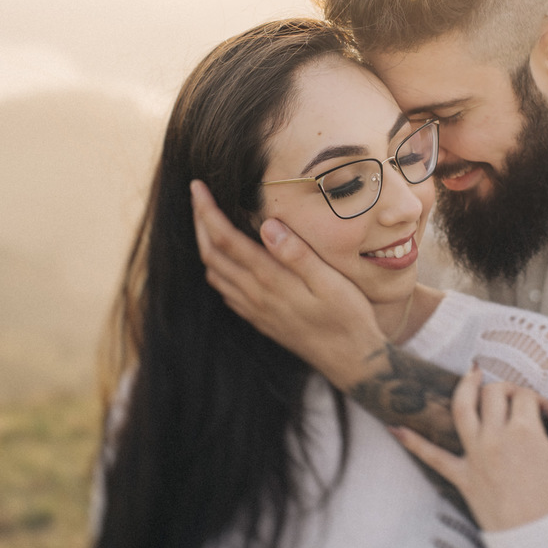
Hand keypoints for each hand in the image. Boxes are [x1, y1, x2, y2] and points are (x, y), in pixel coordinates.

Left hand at [190, 180, 384, 386]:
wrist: (350, 360)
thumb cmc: (347, 317)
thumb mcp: (331, 281)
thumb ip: (297, 254)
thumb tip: (267, 224)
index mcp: (270, 280)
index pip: (226, 240)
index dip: (207, 211)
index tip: (197, 187)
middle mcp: (255, 295)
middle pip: (211, 254)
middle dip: (199, 222)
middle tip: (197, 196)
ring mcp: (254, 310)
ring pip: (214, 273)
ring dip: (205, 245)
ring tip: (207, 222)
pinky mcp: (259, 320)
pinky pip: (226, 292)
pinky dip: (216, 270)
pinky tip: (225, 262)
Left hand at [392, 365, 547, 531]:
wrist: (538, 543)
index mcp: (525, 431)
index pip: (525, 397)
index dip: (536, 399)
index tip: (542, 410)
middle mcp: (495, 436)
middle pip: (494, 394)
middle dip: (504, 388)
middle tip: (513, 396)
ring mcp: (475, 455)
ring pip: (462, 409)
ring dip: (464, 386)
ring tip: (470, 373)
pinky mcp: (462, 476)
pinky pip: (432, 456)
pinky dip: (412, 442)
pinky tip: (394, 428)